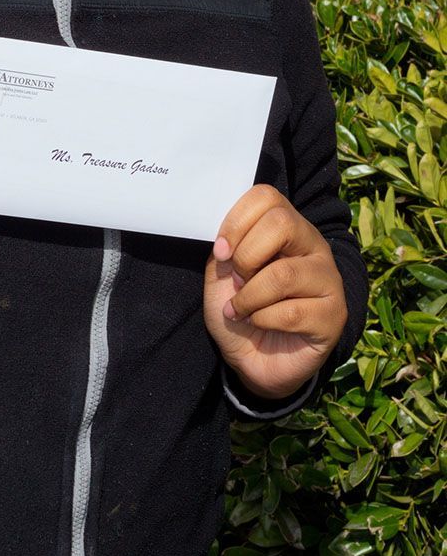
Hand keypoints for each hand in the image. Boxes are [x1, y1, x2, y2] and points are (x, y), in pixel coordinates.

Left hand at [203, 183, 346, 399]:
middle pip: (282, 223)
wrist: (251, 359)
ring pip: (283, 274)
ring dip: (249, 296)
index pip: (267, 197)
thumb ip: (226, 249)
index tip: (221, 251)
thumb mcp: (221, 273)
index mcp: (286, 227)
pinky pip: (291, 312)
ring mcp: (329, 280)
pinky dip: (262, 319)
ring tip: (241, 309)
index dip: (236, 221)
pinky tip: (259, 324)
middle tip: (238, 280)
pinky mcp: (334, 316)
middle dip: (246, 256)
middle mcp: (313, 247)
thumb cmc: (239, 308)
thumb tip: (228, 241)